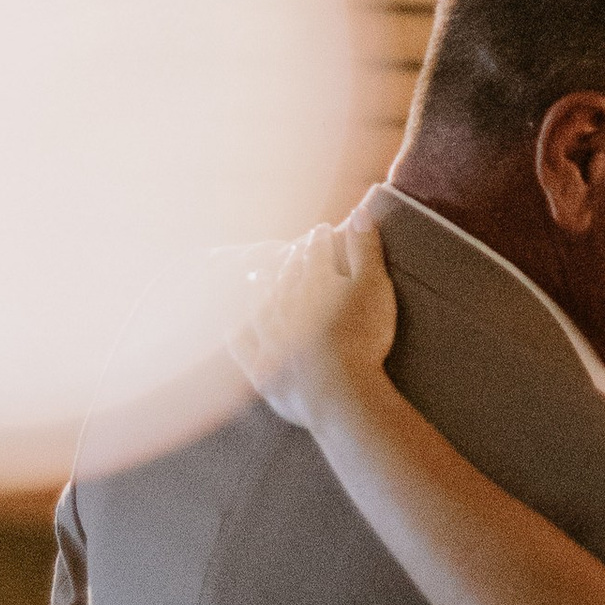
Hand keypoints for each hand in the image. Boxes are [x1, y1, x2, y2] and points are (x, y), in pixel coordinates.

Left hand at [228, 218, 399, 430]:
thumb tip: (358, 212)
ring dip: (259, 289)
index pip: (316, 254)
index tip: (320, 230)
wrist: (342, 393)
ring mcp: (272, 340)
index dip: (319, 241)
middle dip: (290, 262)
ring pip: (260, 307)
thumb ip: (365, 250)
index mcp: (316, 285)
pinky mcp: (264, 373)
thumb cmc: (364, 338)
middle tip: (293, 252)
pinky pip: (242, 348)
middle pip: (287, 278)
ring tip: (258, 276)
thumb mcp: (374, 287)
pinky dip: (236, 334)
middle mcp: (287, 308)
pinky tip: (229, 325)